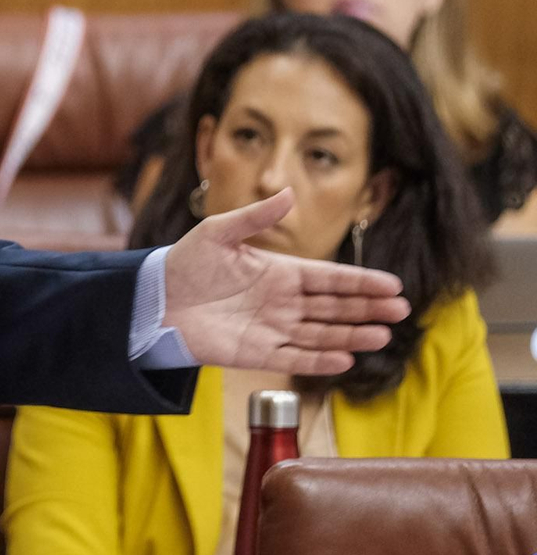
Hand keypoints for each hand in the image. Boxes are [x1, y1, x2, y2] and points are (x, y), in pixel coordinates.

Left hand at [164, 188, 410, 374]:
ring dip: (351, 335)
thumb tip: (289, 194)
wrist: (154, 300)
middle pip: (334, 307)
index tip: (392, 285)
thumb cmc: (185, 263)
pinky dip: (318, 360)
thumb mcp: (218, 232)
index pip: (329, 278)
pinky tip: (345, 358)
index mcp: (278, 272)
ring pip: (321, 334)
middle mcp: (282, 302)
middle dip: (367, 308)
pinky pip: (294, 358)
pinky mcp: (256, 353)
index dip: (360, 282)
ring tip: (381, 335)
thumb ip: (255, 217)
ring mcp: (272, 329)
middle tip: (401, 310)